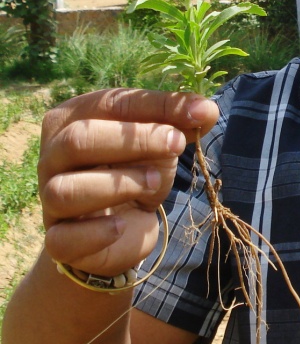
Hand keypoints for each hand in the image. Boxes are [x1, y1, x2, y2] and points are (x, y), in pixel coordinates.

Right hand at [38, 88, 218, 276]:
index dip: (156, 106)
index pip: (110, 103)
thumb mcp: (161, 140)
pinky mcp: (57, 240)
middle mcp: (52, 156)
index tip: (198, 114)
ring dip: (119, 184)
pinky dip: (98, 232)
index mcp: (73, 119)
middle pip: (78, 140)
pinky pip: (64, 239)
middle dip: (134, 140)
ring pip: (66, 189)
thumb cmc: (137, 170)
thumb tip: (206, 109)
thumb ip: (181, 120)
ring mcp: (49, 200)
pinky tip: (123, 225)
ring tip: (154, 182)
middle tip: (176, 144)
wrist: (125, 226)